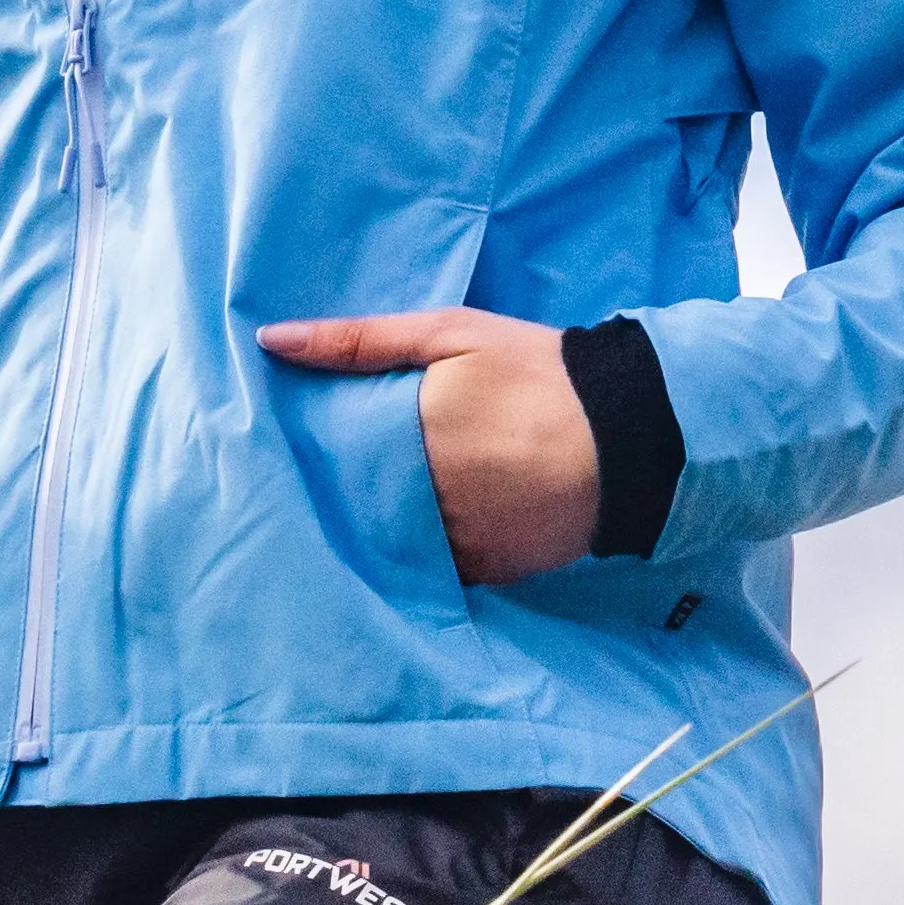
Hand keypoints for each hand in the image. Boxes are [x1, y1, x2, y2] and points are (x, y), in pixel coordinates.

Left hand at [254, 305, 596, 585]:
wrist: (633, 433)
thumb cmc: (539, 371)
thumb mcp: (452, 334)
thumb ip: (360, 340)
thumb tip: (270, 341)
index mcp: (408, 435)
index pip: (331, 459)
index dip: (315, 457)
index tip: (301, 450)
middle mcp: (425, 496)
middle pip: (356, 503)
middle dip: (345, 492)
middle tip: (340, 476)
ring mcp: (457, 539)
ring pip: (393, 541)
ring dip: (382, 526)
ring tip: (380, 504)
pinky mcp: (487, 570)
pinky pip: (436, 568)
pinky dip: (427, 551)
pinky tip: (428, 529)